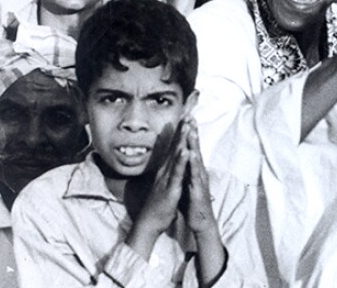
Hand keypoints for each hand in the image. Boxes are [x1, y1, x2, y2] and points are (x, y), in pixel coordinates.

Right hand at [129, 121, 189, 236]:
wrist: (149, 224)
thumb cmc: (158, 205)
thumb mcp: (163, 185)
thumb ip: (166, 173)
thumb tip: (170, 162)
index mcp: (165, 170)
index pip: (173, 147)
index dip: (179, 132)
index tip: (185, 117)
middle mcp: (165, 171)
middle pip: (174, 147)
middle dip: (181, 130)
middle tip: (187, 113)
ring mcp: (167, 179)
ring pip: (175, 156)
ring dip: (181, 140)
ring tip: (187, 125)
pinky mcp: (170, 189)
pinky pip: (176, 174)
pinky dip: (181, 162)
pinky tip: (185, 151)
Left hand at [179, 119, 218, 233]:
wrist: (201, 222)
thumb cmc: (193, 204)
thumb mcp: (187, 183)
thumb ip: (185, 171)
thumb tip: (181, 160)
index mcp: (193, 170)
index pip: (190, 148)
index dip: (188, 133)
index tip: (185, 118)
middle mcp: (198, 172)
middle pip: (195, 149)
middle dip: (193, 132)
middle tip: (190, 116)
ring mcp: (199, 180)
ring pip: (197, 159)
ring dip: (195, 144)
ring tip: (192, 130)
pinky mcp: (198, 190)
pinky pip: (195, 175)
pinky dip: (194, 164)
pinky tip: (192, 154)